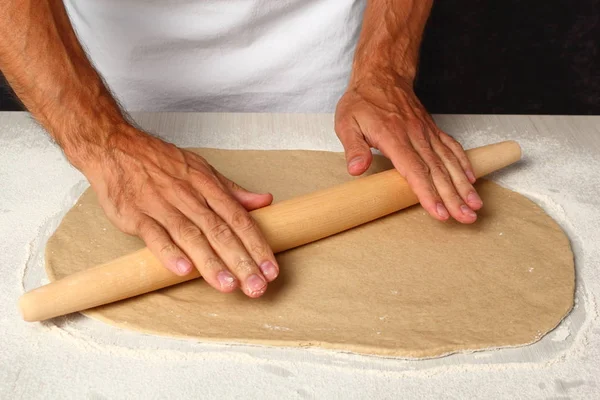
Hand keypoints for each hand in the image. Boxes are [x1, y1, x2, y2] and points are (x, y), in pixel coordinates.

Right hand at [78, 128, 278, 297]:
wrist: (115, 146)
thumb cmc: (161, 162)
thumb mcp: (202, 169)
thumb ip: (232, 191)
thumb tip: (264, 201)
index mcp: (208, 187)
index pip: (239, 219)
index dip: (257, 245)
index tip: (271, 269)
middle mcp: (189, 196)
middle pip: (220, 231)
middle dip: (241, 261)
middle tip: (257, 287)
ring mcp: (162, 205)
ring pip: (191, 236)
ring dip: (211, 262)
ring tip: (228, 286)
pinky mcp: (136, 214)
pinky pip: (154, 234)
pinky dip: (169, 252)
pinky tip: (183, 271)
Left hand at [335, 72, 482, 223]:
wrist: (381, 75)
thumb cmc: (362, 101)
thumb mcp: (347, 122)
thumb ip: (353, 147)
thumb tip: (356, 169)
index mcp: (394, 137)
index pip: (414, 170)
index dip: (428, 193)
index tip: (439, 212)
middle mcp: (415, 136)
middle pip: (438, 171)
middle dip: (453, 197)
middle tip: (466, 218)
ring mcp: (427, 133)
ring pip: (449, 162)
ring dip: (463, 186)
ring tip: (474, 206)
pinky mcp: (432, 130)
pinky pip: (452, 148)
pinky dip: (463, 164)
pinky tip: (471, 180)